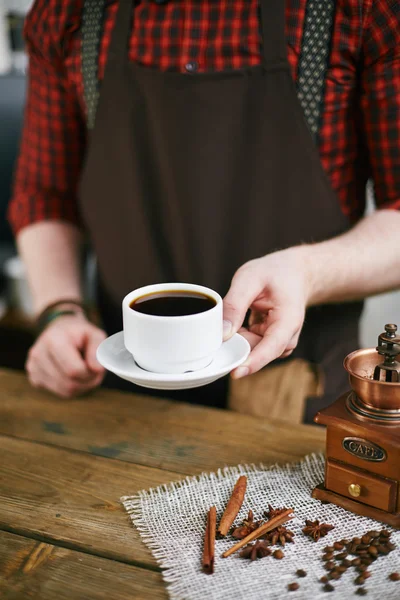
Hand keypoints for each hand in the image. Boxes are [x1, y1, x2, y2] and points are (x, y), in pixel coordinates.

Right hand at [26, 314, 106, 396]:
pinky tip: (73, 374)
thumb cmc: (79, 334)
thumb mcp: (94, 334)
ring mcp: (33, 367)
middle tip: (94, 370)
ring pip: (65, 391)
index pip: (74, 370)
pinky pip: (59, 392)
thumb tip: (97, 369)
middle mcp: (38, 354)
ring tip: (85, 371)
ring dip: (81, 386)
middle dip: (87, 381)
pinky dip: (71, 388)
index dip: (90, 373)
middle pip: (69, 384)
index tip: (97, 366)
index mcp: (53, 340)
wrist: (59, 331)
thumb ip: (98, 350)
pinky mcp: (34, 378)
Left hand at [223, 248, 308, 377]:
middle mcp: (287, 336)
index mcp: (288, 320)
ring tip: (242, 311)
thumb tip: (222, 334)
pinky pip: (249, 346)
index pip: (271, 348)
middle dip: (236, 342)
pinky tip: (243, 320)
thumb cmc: (275, 273)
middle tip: (227, 317)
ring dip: (238, 337)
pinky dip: (240, 336)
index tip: (236, 373)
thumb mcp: (250, 279)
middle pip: (256, 351)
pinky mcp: (271, 343)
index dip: (253, 362)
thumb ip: (234, 305)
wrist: (294, 272)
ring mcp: (280, 342)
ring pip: (251, 350)